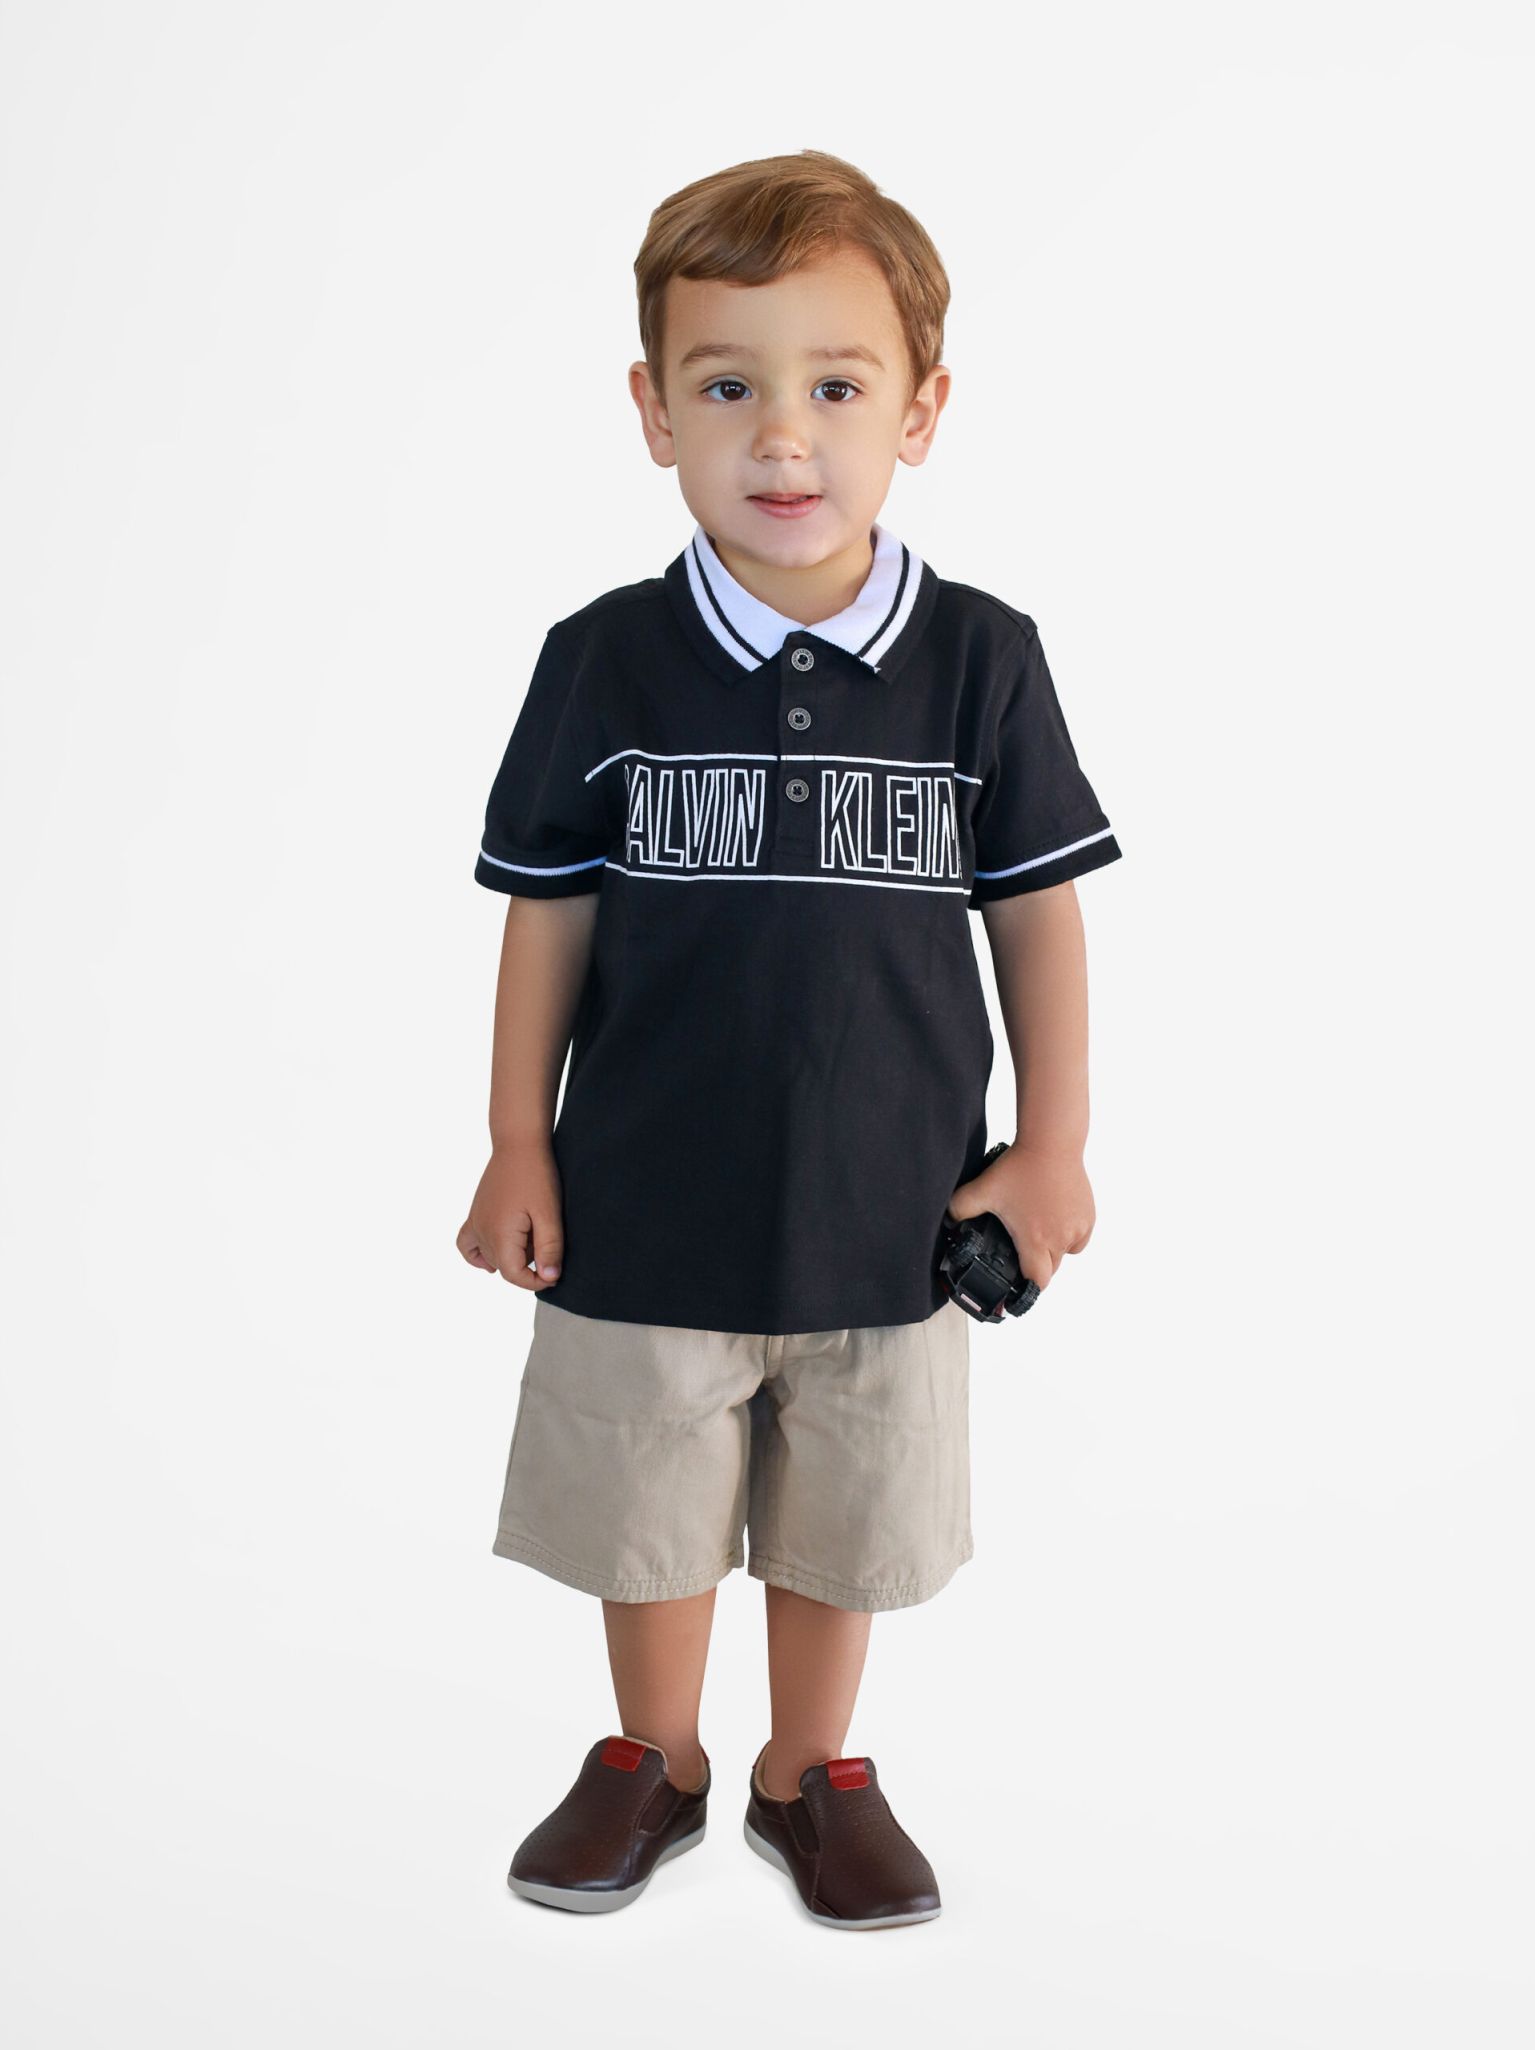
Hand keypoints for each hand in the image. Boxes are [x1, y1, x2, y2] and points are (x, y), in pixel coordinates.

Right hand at [456, 1137, 565, 1291]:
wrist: (519, 1144)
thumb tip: (549, 1278)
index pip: (515, 1276)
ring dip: (512, 1256)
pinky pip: (466, 1244)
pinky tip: (492, 1254)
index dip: (538, 1281)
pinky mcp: (475, 1214)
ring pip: (490, 1258)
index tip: (556, 1273)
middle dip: (529, 1265)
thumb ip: (550, 1248)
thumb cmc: (537, 1176)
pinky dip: (477, 1255)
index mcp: (499, 1236)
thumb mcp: (549, 1214)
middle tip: (549, 1244)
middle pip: (505, 1268)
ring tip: (531, 1238)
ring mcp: (475, 1223)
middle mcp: (481, 1232)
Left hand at [945, 1143, 1095, 1292]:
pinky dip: (1068, 1237)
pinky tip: (1054, 1221)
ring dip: (1053, 1251)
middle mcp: (1060, 1239)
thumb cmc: (1020, 1167)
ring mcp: (1078, 1228)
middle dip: (1036, 1266)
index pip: (1037, 1281)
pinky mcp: (1088, 1216)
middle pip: (1050, 1270)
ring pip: (1066, 1254)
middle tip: (1021, 1251)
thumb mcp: (983, 1188)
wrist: (1051, 1143)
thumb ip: (960, 1207)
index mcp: (1035, 1240)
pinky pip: (1079, 1239)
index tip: (1018, 1286)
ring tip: (1038, 1233)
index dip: (1027, 1287)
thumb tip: (948, 1221)